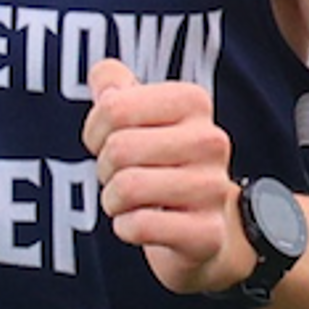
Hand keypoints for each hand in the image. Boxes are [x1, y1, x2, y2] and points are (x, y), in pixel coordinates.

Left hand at [82, 59, 250, 295]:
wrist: (201, 225)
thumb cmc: (161, 161)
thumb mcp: (139, 115)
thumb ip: (114, 85)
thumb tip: (102, 75)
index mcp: (192, 101)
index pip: (113, 106)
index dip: (95, 129)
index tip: (105, 140)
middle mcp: (210, 140)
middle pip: (118, 149)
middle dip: (104, 167)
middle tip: (119, 174)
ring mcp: (213, 188)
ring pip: (127, 187)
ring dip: (113, 200)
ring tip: (129, 200)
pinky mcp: (208, 233)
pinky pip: (141, 226)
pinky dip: (126, 227)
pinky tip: (141, 223)